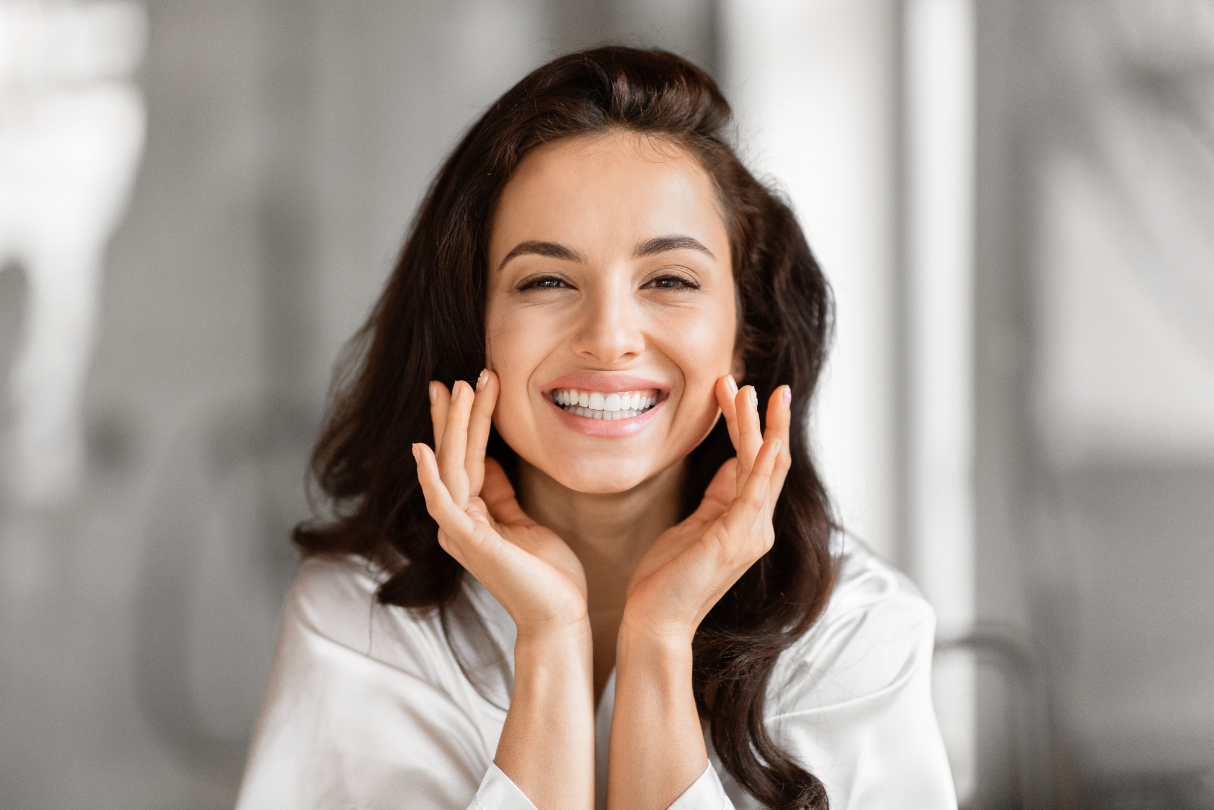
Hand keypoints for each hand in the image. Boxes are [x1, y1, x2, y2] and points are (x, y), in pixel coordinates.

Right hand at [414, 371, 588, 637]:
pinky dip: (431, 475)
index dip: (463, 423)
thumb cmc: (548, 575)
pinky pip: (444, 502)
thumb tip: (491, 462)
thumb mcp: (525, 522)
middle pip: (452, 458)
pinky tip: (424, 448)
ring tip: (458, 390)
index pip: (464, 459)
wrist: (560, 618)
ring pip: (450, 469)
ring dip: (452, 428)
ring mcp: (460, 533)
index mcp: (471, 517)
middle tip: (455, 378)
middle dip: (453, 416)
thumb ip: (502, 494)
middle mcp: (458, 522)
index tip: (467, 385)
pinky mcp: (469, 543)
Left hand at [620, 376, 790, 646]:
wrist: (655, 622)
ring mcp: (752, 533)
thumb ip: (717, 497)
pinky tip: (767, 435)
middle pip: (767, 459)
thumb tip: (733, 464)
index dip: (746, 425)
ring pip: (765, 466)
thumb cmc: (666, 579)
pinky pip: (756, 491)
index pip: (753, 462)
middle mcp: (758, 526)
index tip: (732, 390)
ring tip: (752, 389)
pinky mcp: (738, 538)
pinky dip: (763, 460)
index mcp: (746, 521)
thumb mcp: (694, 525)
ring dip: (760, 426)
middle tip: (751, 380)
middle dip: (760, 417)